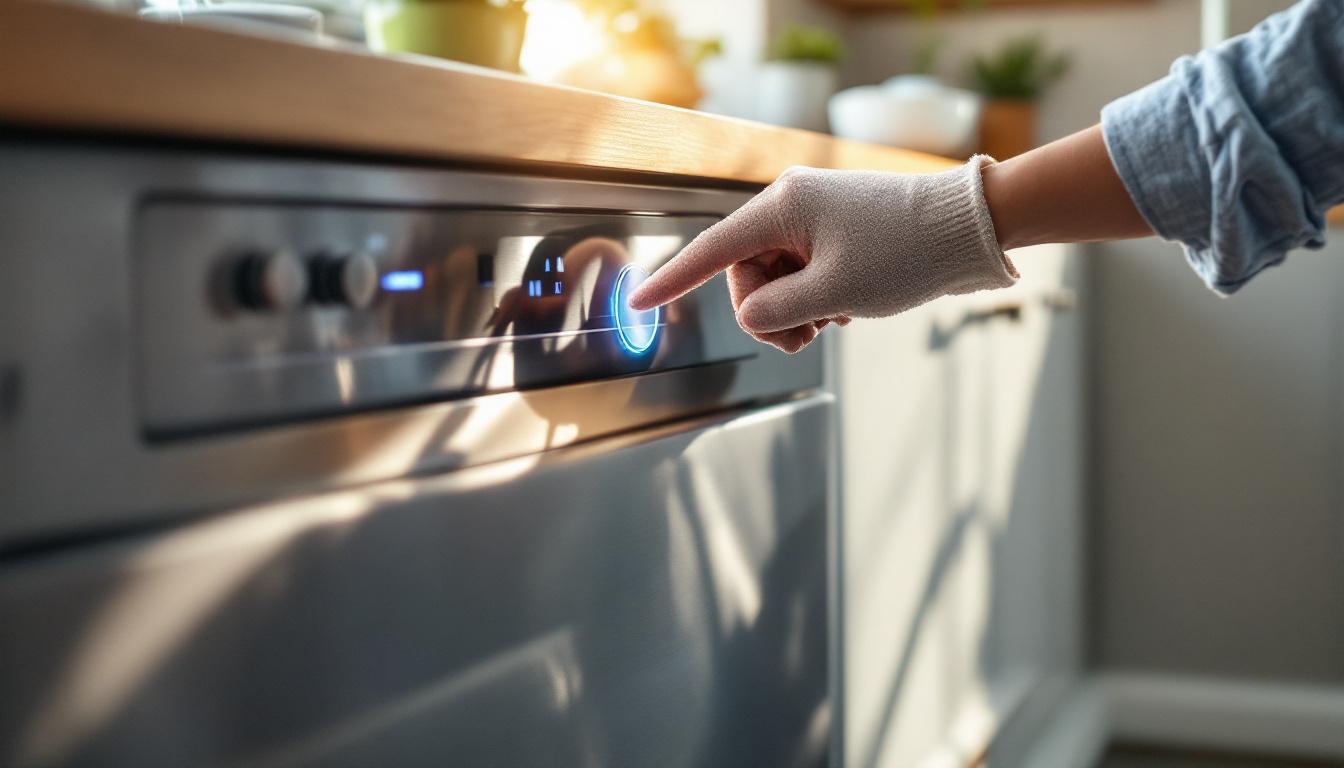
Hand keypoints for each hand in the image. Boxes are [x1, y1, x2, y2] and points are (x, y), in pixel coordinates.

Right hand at [628, 157, 1018, 352]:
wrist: (972, 230)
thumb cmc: (906, 253)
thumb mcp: (835, 294)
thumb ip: (777, 312)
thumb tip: (751, 317)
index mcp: (783, 206)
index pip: (712, 249)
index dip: (673, 280)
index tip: (638, 303)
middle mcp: (793, 205)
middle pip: (746, 274)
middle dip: (768, 313)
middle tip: (805, 338)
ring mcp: (815, 219)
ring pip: (776, 280)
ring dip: (795, 312)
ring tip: (834, 322)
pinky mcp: (837, 233)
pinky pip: (803, 274)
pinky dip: (816, 300)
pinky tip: (847, 309)